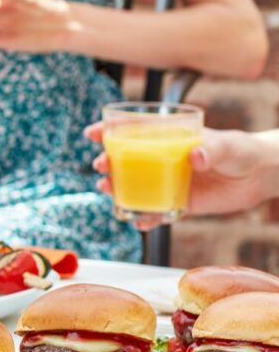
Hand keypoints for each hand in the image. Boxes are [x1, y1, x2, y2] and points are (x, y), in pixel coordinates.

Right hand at [84, 123, 278, 225]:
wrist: (260, 176)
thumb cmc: (242, 151)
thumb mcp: (227, 145)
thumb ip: (211, 149)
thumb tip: (194, 156)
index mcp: (169, 137)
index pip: (134, 130)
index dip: (110, 130)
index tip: (92, 133)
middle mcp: (163, 159)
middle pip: (126, 159)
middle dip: (108, 161)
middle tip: (101, 165)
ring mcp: (169, 181)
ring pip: (135, 186)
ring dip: (117, 189)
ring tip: (108, 190)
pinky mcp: (180, 203)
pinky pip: (156, 211)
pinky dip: (145, 217)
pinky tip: (138, 221)